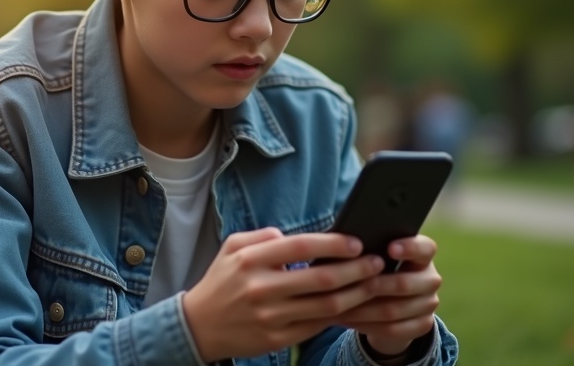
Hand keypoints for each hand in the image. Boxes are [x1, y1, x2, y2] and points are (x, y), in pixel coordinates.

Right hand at [182, 227, 385, 362]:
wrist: (198, 326)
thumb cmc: (221, 281)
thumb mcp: (232, 247)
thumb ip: (263, 236)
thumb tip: (295, 234)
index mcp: (251, 260)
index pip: (300, 246)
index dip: (333, 244)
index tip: (356, 242)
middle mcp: (261, 288)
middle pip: (321, 279)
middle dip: (356, 270)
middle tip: (376, 263)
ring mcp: (270, 317)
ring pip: (325, 306)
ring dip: (355, 295)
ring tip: (372, 284)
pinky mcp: (276, 339)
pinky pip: (316, 326)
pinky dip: (338, 315)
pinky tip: (352, 305)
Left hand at [336, 235, 441, 355]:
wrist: (387, 303)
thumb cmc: (375, 268)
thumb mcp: (375, 255)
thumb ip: (368, 248)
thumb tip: (345, 243)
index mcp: (423, 254)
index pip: (425, 248)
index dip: (409, 248)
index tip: (390, 248)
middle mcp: (430, 278)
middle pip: (404, 284)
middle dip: (374, 285)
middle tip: (348, 283)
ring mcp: (428, 304)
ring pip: (394, 310)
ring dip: (363, 309)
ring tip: (338, 304)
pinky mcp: (422, 325)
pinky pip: (393, 329)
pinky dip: (366, 325)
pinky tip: (346, 319)